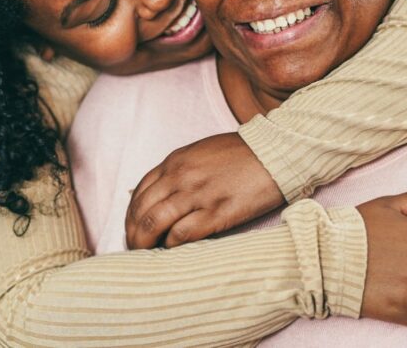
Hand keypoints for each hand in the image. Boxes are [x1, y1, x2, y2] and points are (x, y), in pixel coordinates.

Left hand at [125, 132, 284, 248]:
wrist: (276, 152)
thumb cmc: (242, 153)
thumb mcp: (202, 153)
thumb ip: (180, 171)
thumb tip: (164, 195)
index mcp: (176, 162)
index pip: (139, 192)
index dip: (131, 215)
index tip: (134, 229)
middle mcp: (181, 177)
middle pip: (142, 211)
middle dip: (133, 234)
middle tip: (136, 248)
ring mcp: (198, 194)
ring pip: (155, 223)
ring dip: (146, 243)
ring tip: (147, 254)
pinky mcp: (217, 212)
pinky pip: (182, 234)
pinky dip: (172, 245)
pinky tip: (174, 250)